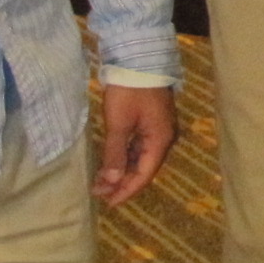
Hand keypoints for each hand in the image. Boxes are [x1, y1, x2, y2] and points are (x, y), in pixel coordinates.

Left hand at [93, 81, 176, 206]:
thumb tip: (111, 181)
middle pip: (144, 168)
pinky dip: (125, 156)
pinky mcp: (151, 121)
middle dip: (122, 182)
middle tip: (99, 191)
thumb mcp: (119, 123)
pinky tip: (112, 161)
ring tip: (102, 180)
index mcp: (160, 141)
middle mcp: (164, 138)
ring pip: (141, 157)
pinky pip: (140, 146)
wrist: (139, 60)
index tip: (108, 202)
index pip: (144, 174)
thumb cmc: (130, 91)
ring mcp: (159, 129)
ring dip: (122, 169)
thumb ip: (115, 153)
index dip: (126, 190)